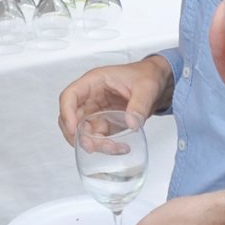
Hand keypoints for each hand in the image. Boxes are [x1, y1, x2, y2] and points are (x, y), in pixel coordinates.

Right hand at [57, 54, 172, 145]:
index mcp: (94, 82)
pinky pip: (97, 138)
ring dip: (93, 143)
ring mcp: (96, 112)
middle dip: (78, 135)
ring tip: (113, 148)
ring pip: (82, 132)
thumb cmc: (146, 75)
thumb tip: (132, 123)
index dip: (67, 113)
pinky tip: (120, 147)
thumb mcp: (146, 87)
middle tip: (92, 146)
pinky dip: (105, 146)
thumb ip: (140, 104)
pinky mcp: (104, 123)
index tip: (74, 129)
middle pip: (71, 118)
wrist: (157, 83)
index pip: (70, 96)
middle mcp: (90, 98)